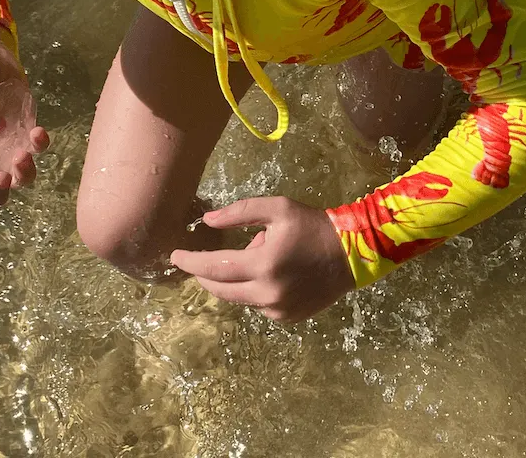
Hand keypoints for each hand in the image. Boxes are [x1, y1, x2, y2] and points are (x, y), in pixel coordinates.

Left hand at [169, 197, 354, 321]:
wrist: (351, 253)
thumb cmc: (311, 225)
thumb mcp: (277, 208)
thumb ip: (240, 212)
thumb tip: (207, 221)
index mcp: (262, 265)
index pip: (214, 268)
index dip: (191, 262)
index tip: (174, 257)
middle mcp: (267, 293)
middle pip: (220, 289)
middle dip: (204, 275)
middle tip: (195, 260)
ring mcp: (277, 310)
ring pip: (238, 298)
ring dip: (232, 280)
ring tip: (249, 256)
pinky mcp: (286, 318)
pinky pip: (256, 305)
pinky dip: (251, 290)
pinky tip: (265, 273)